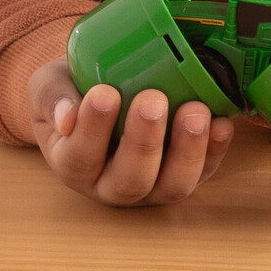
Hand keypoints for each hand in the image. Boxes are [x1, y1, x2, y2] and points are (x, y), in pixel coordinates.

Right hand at [26, 56, 233, 205]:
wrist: (98, 86)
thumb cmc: (73, 87)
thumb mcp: (49, 85)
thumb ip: (52, 97)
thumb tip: (67, 117)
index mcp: (73, 163)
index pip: (80, 157)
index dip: (93, 130)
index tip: (105, 93)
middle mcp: (111, 183)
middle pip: (130, 179)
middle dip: (145, 142)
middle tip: (153, 100)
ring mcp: (152, 184)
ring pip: (171, 185)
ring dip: (187, 150)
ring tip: (195, 111)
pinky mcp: (183, 172)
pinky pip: (204, 171)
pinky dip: (215, 149)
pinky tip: (222, 121)